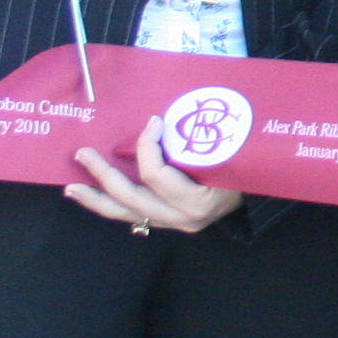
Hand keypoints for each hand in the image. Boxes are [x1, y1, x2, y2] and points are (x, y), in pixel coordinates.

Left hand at [66, 115, 242, 233]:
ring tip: (72, 188)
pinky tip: (95, 197)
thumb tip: (164, 114)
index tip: (153, 120)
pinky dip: (113, 206)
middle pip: (133, 197)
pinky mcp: (168, 222)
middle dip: (104, 175)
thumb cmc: (250, 163)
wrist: (265, 187)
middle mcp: (183, 217)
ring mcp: (174, 223)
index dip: (148, 146)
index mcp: (199, 201)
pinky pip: (134, 215)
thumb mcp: (230, 150)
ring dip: (97, 199)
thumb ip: (197, 139)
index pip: (158, 175)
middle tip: (83, 154)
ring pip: (127, 213)